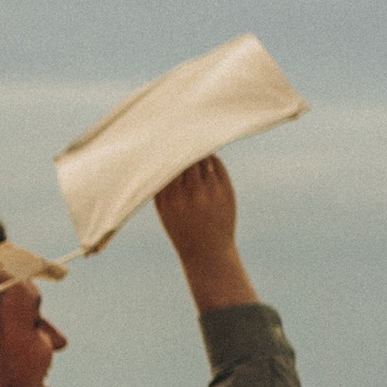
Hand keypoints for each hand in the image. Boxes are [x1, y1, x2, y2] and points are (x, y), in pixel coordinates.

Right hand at [152, 155, 255, 310]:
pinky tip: (205, 158)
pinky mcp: (226, 190)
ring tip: (192, 143)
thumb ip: (160, 185)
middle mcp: (190, 194)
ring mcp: (210, 192)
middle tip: (179, 133)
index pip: (168, 164)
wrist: (208, 253)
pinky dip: (209, 158)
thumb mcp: (164, 211)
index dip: (167, 150)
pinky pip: (216, 164)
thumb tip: (161, 154)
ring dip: (197, 150)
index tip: (163, 140)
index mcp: (170, 199)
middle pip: (185, 158)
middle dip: (182, 146)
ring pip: (202, 158)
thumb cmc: (181, 228)